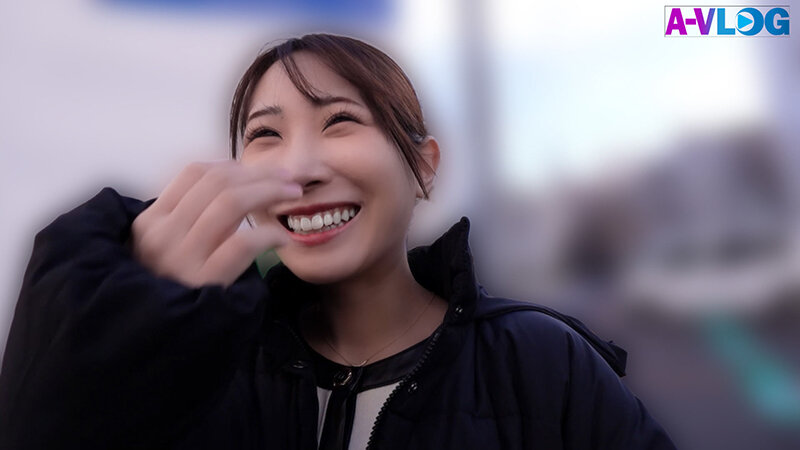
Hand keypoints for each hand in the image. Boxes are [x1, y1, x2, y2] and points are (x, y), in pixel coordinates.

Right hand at [131, 160, 301, 287]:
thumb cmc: (167, 292)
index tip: (258, 172)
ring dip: (270, 192)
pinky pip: (243, 243)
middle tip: (288, 178)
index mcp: (150, 221)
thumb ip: (187, 219)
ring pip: (231, 202)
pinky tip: (282, 238)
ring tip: (293, 196)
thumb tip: (232, 184)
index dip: (233, 166)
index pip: (194, 173)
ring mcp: (182, 258)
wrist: (152, 343)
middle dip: (260, 174)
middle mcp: (162, 235)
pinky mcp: (205, 282)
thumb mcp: (160, 250)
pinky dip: (268, 234)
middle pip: (219, 182)